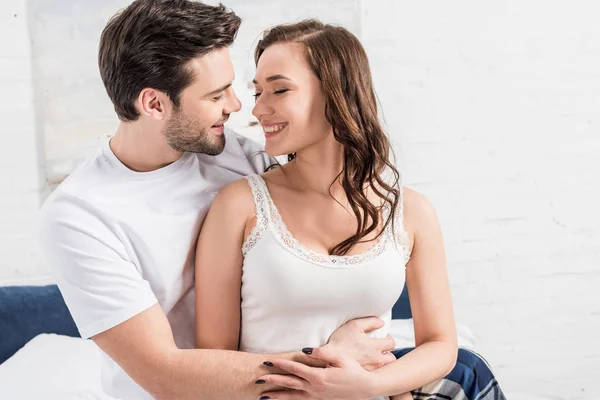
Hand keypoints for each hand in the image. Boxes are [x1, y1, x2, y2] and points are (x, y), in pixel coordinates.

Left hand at [257, 346, 376, 399]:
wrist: (366, 388)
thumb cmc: (354, 371)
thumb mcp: (340, 358)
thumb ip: (322, 353)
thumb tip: (306, 350)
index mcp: (319, 377)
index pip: (295, 369)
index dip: (281, 365)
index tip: (268, 362)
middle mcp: (315, 389)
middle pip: (289, 384)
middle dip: (272, 381)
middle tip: (257, 379)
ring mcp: (317, 397)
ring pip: (292, 397)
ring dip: (276, 396)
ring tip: (262, 396)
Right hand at [327, 317, 396, 370]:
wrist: (328, 358)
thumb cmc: (340, 341)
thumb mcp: (354, 325)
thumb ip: (370, 322)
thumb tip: (381, 323)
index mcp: (375, 346)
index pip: (391, 343)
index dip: (388, 338)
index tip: (384, 337)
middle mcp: (375, 359)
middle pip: (392, 358)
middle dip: (388, 352)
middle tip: (382, 348)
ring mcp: (370, 370)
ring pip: (385, 367)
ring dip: (383, 362)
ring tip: (375, 358)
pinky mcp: (364, 376)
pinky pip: (375, 374)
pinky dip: (374, 369)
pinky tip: (367, 364)